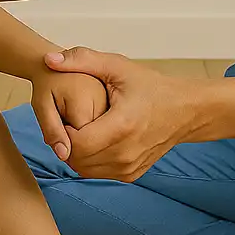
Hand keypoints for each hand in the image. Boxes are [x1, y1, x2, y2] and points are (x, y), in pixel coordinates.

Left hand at [44, 47, 202, 181]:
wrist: (185, 110)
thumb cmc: (151, 86)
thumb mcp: (117, 66)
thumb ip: (82, 60)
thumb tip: (49, 60)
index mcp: (122, 126)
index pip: (75, 144)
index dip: (62, 131)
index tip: (64, 114)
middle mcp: (126, 152)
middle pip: (77, 159)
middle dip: (65, 141)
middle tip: (68, 120)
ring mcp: (129, 167)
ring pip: (84, 169)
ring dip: (75, 152)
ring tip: (80, 128)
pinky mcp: (131, 175)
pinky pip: (97, 173)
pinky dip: (89, 160)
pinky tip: (93, 139)